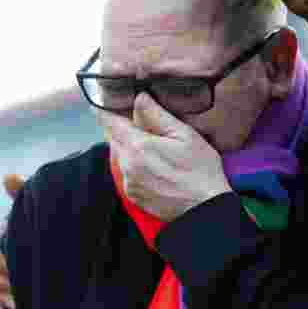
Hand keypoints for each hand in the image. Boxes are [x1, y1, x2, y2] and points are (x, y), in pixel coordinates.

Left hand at [104, 93, 231, 222]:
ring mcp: (128, 182)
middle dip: (123, 128)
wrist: (204, 210)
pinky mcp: (132, 195)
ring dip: (131, 147)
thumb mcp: (185, 135)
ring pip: (121, 155)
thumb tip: (139, 98)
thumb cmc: (200, 171)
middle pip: (114, 138)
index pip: (109, 121)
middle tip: (145, 123)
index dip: (105, 109)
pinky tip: (157, 166)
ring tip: (157, 147)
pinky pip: (127, 173)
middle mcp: (127, 164)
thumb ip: (157, 115)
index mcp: (137, 146)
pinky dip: (136, 165)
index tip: (103, 101)